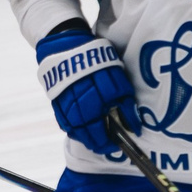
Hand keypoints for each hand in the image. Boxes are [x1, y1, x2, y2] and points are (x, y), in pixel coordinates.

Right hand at [37, 23, 134, 154]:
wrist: (67, 45)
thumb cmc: (98, 62)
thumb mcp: (118, 79)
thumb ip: (127, 104)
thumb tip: (136, 128)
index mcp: (99, 95)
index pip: (105, 127)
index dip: (110, 140)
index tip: (117, 143)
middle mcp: (81, 100)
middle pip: (89, 131)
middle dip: (98, 142)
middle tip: (106, 146)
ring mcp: (66, 102)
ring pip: (75, 129)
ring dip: (86, 139)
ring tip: (95, 143)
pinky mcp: (55, 101)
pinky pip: (63, 122)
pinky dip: (72, 131)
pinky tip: (80, 133)